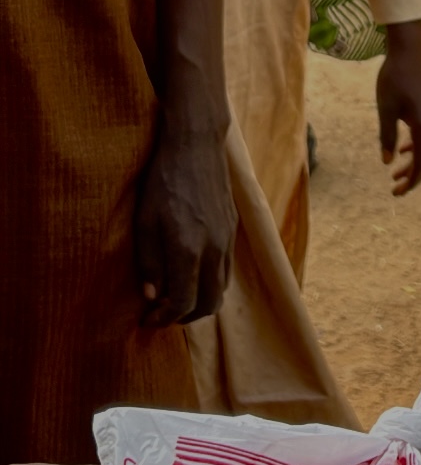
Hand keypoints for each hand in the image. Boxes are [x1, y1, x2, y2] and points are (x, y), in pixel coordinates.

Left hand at [136, 121, 235, 327]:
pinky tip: (192, 271)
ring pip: (222, 289)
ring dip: (200, 300)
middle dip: (185, 317)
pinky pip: (226, 269)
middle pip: (209, 304)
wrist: (196, 145)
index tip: (147, 319)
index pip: (182, 303)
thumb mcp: (144, 221)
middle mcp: (214, 250)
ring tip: (176, 295)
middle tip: (162, 313)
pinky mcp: (233, 230)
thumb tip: (152, 294)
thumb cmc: (163, 180)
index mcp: (189, 250)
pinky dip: (211, 282)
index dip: (163, 319)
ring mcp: (228, 240)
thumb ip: (148, 262)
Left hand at [378, 19, 420, 196]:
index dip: (411, 181)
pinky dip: (417, 148)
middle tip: (396, 189)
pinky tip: (403, 151)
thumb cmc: (394, 78)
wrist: (409, 49)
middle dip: (413, 177)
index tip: (397, 193)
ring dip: (414, 163)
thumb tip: (387, 162)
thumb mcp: (385, 109)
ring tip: (396, 174)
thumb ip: (387, 137)